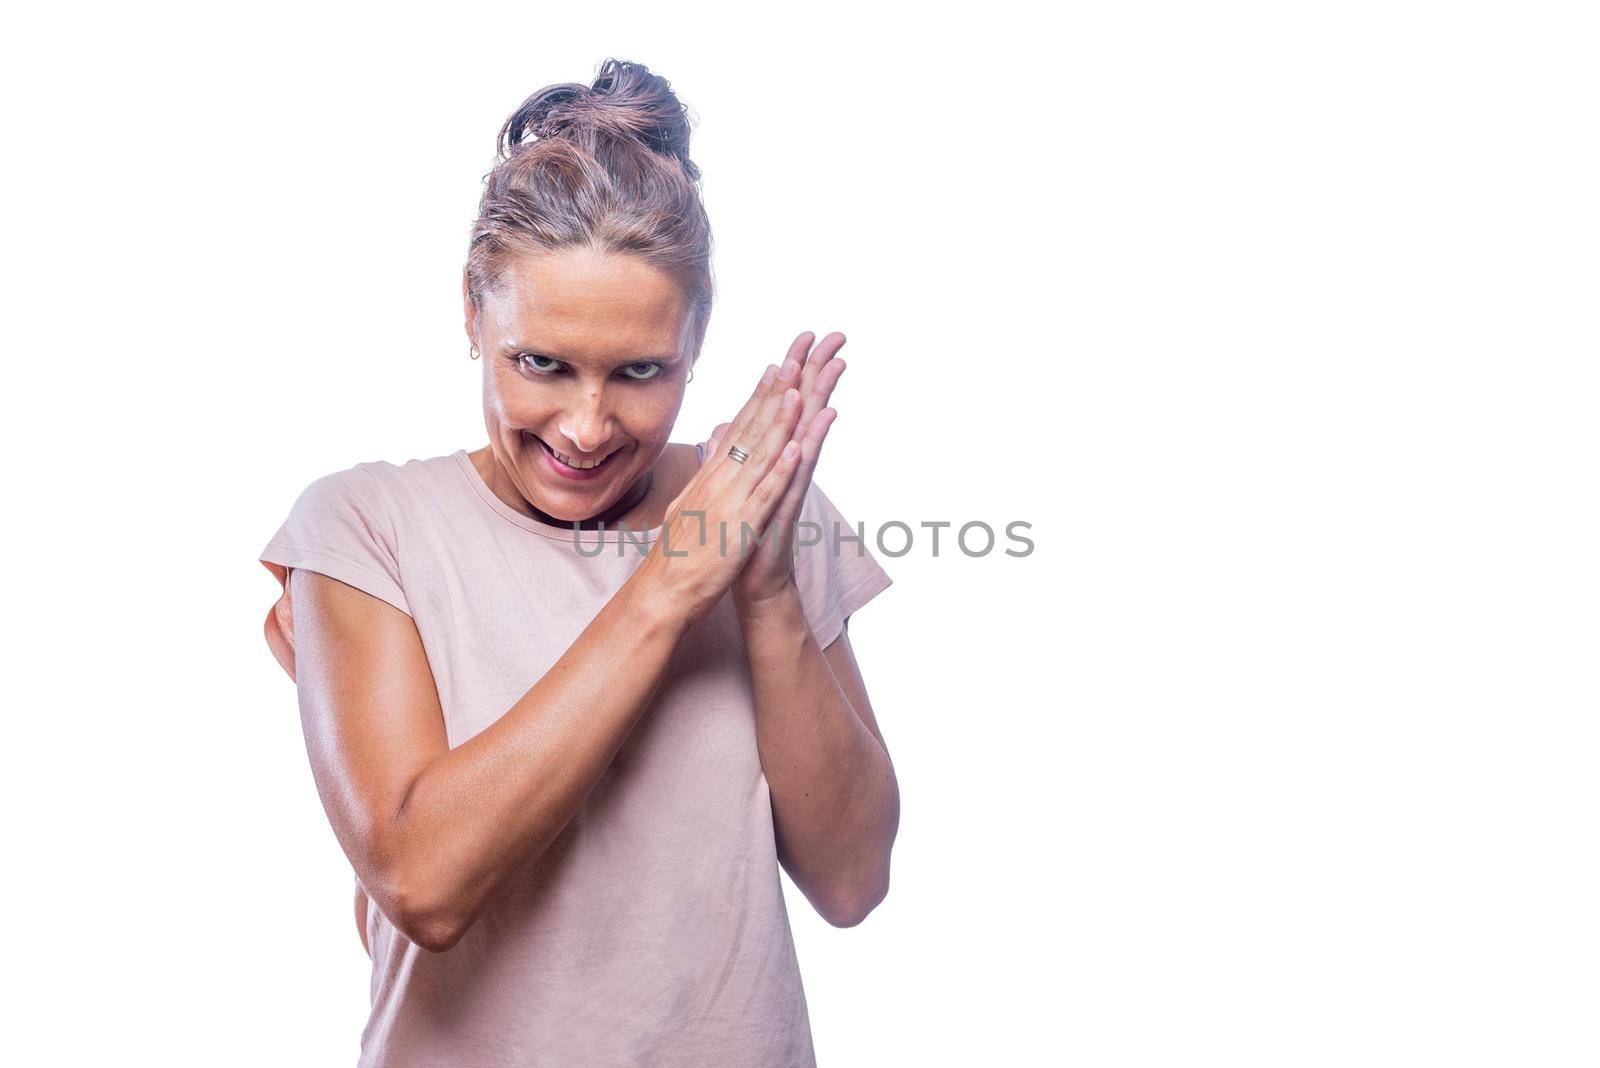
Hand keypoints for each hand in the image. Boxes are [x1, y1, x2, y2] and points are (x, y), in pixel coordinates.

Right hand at [630, 356, 807, 625]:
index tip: (775, 368)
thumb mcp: (690, 506)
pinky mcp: (740, 528)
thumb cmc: (678, 553)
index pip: (737, 429)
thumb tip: (713, 451)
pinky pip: (764, 496)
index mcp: (710, 477)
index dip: (758, 397)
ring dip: (781, 423)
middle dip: (772, 395)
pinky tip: (795, 448)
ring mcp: (729, 503)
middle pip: (750, 431)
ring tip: (800, 391)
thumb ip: (705, 476)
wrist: (663, 592)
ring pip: (760, 456)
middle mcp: (718, 482)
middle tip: (793, 360)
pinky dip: (779, 471)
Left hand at [717, 331, 845, 609]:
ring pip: (807, 434)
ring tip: (833, 367)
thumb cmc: (747, 535)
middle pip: (804, 410)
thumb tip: (724, 425)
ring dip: (819, 401)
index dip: (793, 371)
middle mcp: (786, 466)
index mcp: (770, 457)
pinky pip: (800, 474)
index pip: (784, 406)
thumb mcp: (734, 488)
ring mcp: (791, 484)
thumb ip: (734, 453)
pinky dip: (808, 449)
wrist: (754, 581)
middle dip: (817, 373)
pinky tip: (817, 426)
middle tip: (835, 337)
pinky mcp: (788, 508)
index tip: (803, 336)